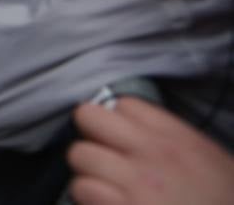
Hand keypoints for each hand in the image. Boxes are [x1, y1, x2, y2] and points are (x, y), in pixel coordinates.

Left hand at [68, 98, 233, 204]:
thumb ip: (174, 143)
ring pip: (79, 154)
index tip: (125, 143)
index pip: (124, 104)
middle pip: (88, 117)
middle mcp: (153, 152)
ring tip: (106, 190)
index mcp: (178, 138)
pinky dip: (88, 199)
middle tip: (106, 163)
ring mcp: (136, 181)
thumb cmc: (223, 201)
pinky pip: (82, 188)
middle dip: (92, 139)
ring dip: (88, 173)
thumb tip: (133, 134)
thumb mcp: (212, 164)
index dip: (119, 124)